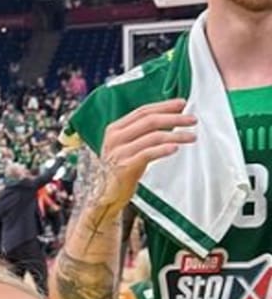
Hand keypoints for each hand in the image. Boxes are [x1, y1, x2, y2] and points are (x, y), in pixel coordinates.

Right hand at [95, 98, 195, 213]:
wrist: (105, 194)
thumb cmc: (120, 170)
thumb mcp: (128, 146)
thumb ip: (142, 132)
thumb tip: (171, 116)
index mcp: (115, 129)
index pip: (143, 111)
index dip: (164, 106)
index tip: (182, 104)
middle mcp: (115, 138)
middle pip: (150, 121)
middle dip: (175, 118)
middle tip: (192, 119)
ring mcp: (119, 152)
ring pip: (153, 136)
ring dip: (176, 135)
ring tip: (191, 137)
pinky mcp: (125, 166)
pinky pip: (148, 153)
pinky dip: (164, 150)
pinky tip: (175, 148)